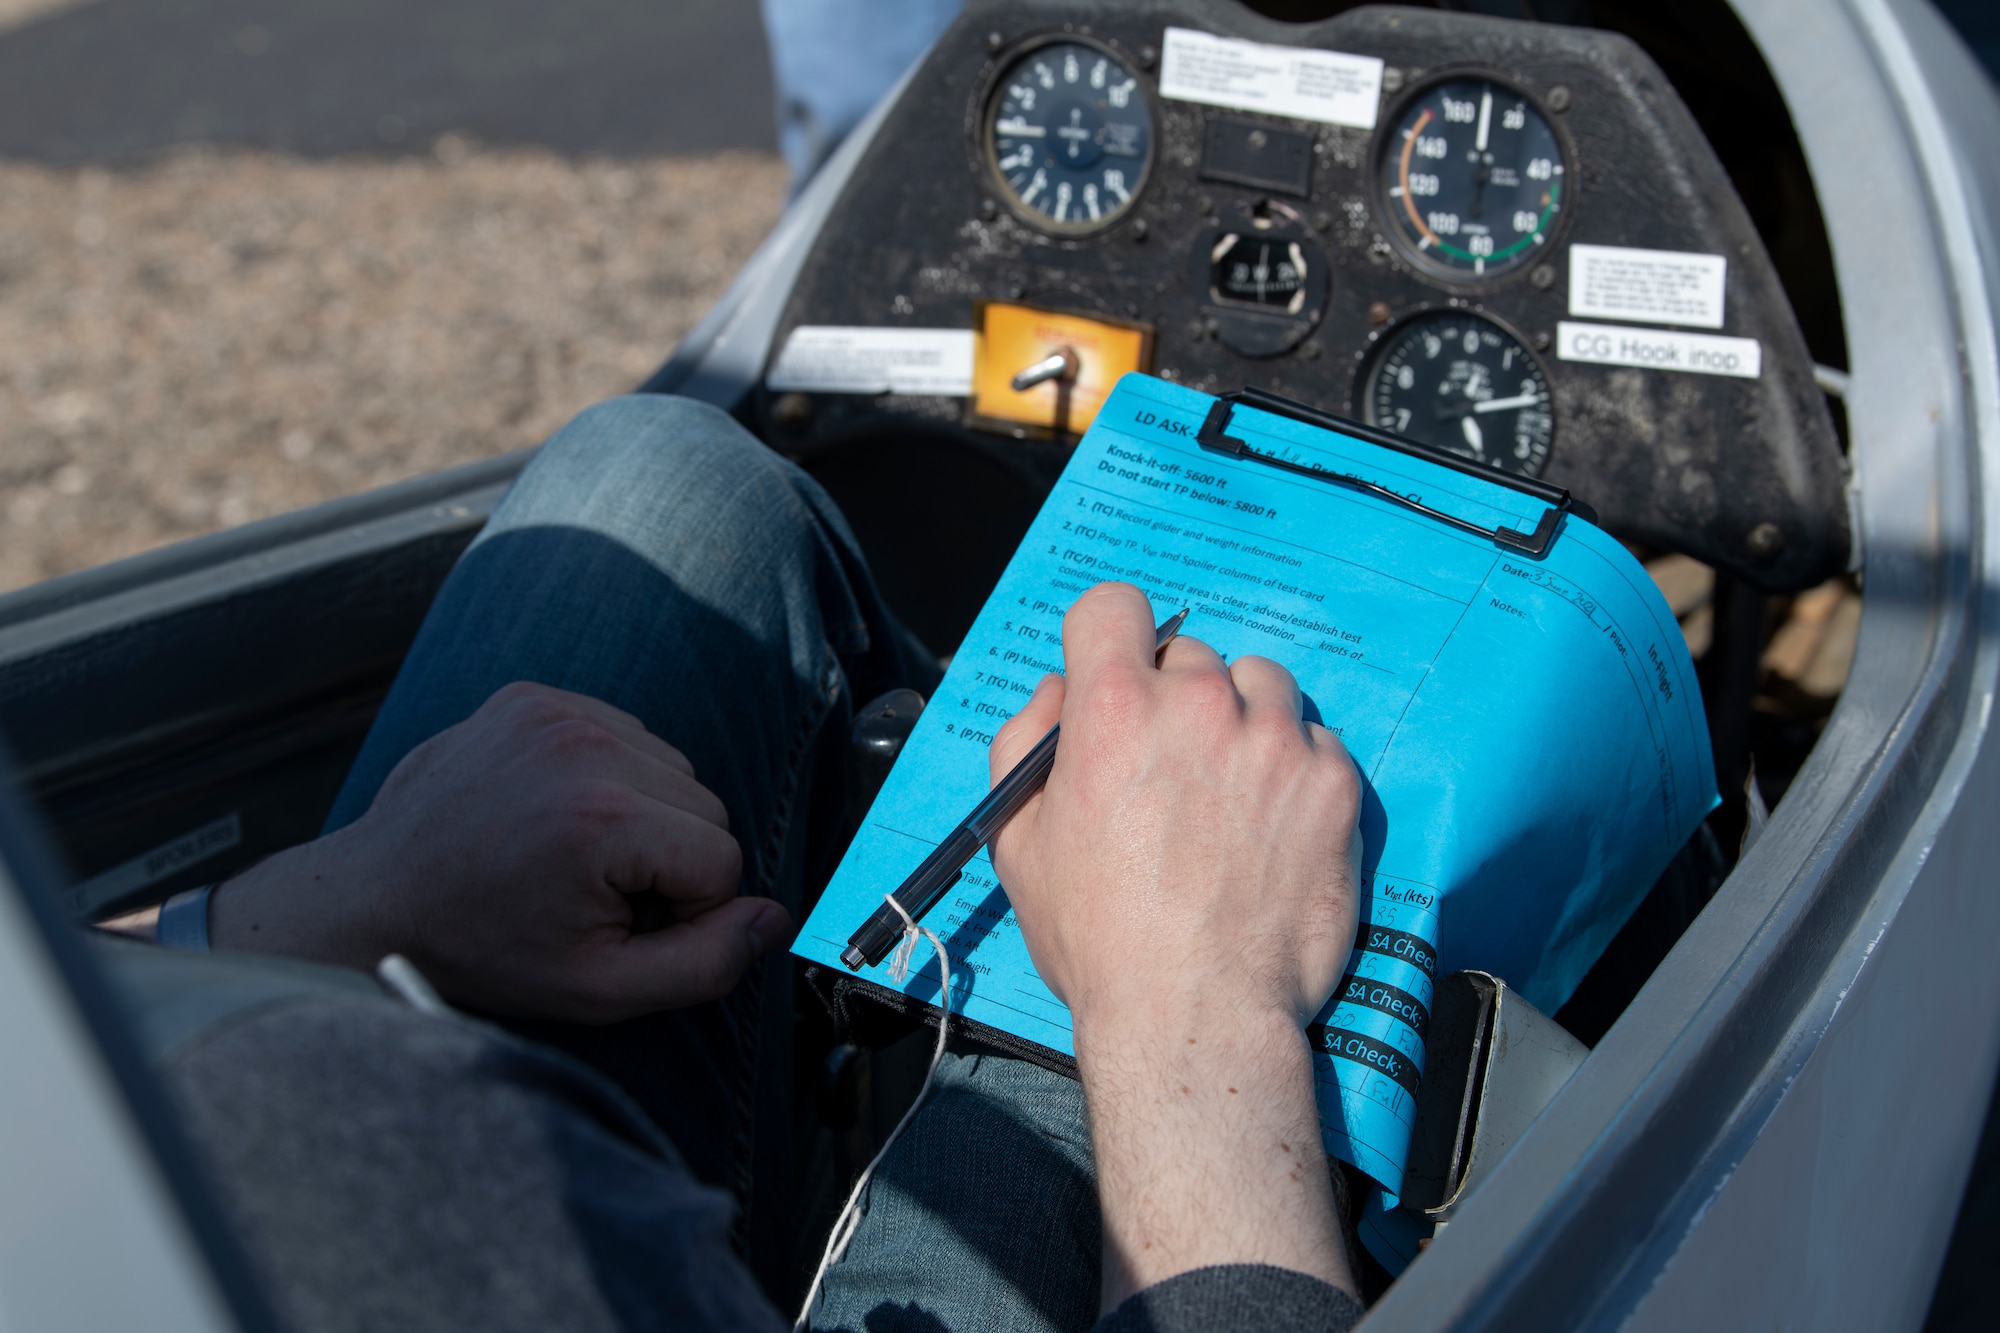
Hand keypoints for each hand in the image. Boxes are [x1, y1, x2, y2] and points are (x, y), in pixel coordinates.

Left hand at [209, 682, 787, 1022]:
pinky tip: (556, 817)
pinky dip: (610, 779)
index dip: (683, 910)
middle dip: (667, 860)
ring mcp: (554, 711)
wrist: (370, 901)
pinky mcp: (532, 696)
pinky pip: (626, 737)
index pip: (722, 859)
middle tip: (590, 896)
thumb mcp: (597, 989)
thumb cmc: (481, 951)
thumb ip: (704, 965)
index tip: (615, 927)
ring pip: (672, 769)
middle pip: (705, 808)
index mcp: (601, 818)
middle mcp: (583, 747)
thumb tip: (775, 920)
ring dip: (643, 817)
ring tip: (570, 857)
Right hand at [989, 582, 1361, 1306]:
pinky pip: (1315, 739)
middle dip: (1175, 700)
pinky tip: (1272, 826)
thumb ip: (1026, 742)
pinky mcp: (1335, 781)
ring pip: (1261, 685)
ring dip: (1243, 721)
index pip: (1113, 605)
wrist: (1195, 1018)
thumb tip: (1060, 691)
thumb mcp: (1017, 840)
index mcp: (1114, 707)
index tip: (1114, 675)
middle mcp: (1199, 704)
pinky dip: (1295, 769)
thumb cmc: (1098, 938)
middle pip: (1188, 654)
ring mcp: (1276, 739)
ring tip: (1229, 793)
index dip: (1107, 639)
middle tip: (1171, 772)